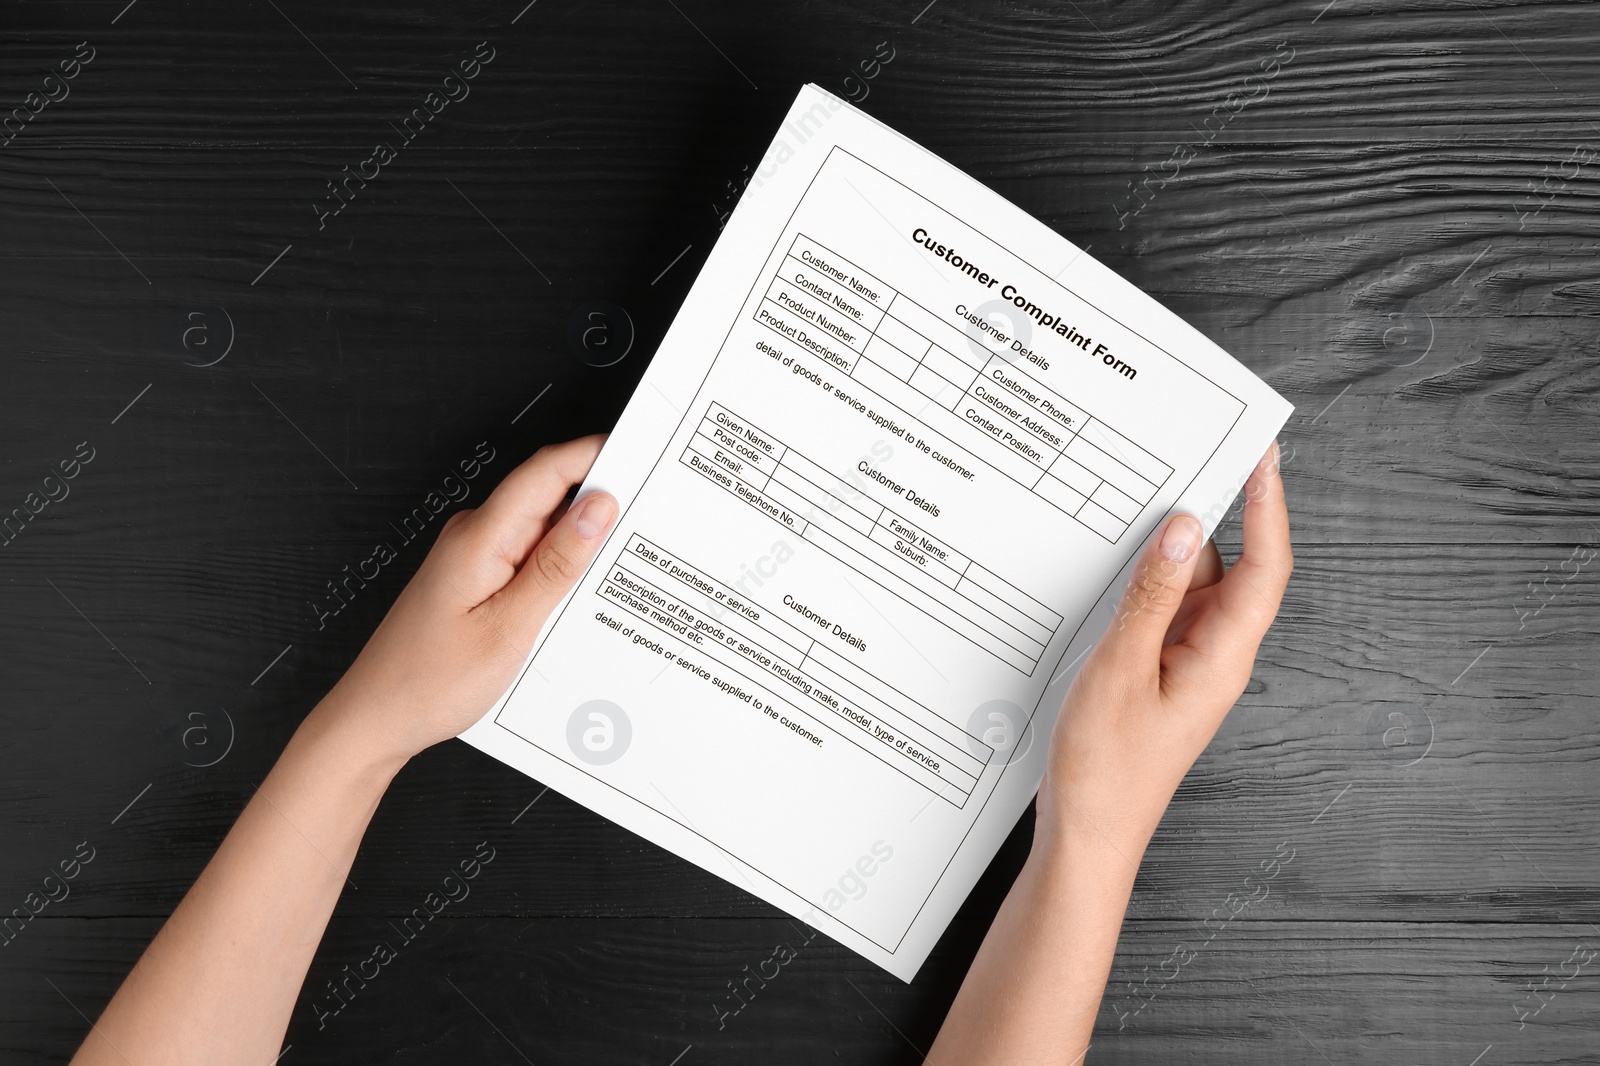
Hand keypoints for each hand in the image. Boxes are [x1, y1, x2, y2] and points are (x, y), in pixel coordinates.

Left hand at [310, 435, 617, 768]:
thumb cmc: (427, 683)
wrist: (377, 718)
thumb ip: (557, 565)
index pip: (547, 470)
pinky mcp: (476, 579)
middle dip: (598, 502)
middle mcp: (474, 536)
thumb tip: (597, 509)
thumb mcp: (509, 628)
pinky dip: (557, 569)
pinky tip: (572, 596)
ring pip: (542, 530)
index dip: (596, 455)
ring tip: (609, 573)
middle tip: (642, 525)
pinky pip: (527, 557)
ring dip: (579, 543)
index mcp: (479, 536)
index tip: (640, 458)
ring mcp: (474, 556)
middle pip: (549, 495)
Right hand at [1037, 442, 1291, 859]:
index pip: (1264, 567)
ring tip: (1133, 508)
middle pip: (1227, 568)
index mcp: (1222, 657)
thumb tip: (1181, 529)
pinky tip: (1110, 568)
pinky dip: (1142, 585)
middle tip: (1188, 458)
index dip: (1269, 507)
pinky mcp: (1157, 675)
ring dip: (1166, 553)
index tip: (1262, 456)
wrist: (1088, 835)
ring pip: (1189, 589)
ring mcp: (1186, 666)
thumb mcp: (1120, 668)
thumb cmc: (1106, 770)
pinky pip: (1161, 613)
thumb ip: (1151, 596)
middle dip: (1211, 514)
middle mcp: (1214, 656)